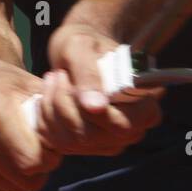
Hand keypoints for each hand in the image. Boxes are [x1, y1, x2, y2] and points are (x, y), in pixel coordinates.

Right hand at [0, 38, 62, 190]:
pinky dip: (1, 180)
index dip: (52, 155)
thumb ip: (49, 106)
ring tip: (21, 153)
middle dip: (41, 169)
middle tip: (41, 152)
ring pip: (10, 189)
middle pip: (25, 178)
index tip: (53, 145)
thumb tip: (76, 127)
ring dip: (22, 176)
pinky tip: (0, 158)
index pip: (36, 159)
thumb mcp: (22, 80)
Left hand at [43, 23, 163, 155]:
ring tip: (54, 79)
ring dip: (51, 109)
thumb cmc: (87, 43)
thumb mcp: (83, 48)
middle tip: (57, 75)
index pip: (121, 125)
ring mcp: (110, 142)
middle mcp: (133, 130)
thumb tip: (96, 107)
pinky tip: (48, 96)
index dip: (92, 110)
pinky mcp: (87, 147)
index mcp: (146, 106)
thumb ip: (90, 74)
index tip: (68, 78)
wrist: (80, 51)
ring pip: (72, 142)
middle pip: (92, 136)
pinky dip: (45, 118)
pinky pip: (58, 144)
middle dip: (64, 105)